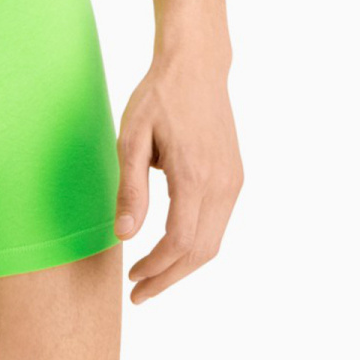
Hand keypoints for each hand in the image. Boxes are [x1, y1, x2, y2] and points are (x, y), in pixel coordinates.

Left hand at [114, 46, 241, 305]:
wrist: (197, 66)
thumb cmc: (159, 97)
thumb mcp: (131, 138)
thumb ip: (131, 188)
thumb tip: (124, 234)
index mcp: (194, 175)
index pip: (180, 241)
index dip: (156, 268)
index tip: (132, 280)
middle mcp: (222, 183)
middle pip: (201, 251)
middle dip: (169, 278)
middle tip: (139, 293)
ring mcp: (233, 180)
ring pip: (214, 241)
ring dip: (183, 264)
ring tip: (152, 275)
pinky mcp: (235, 176)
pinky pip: (218, 223)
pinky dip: (196, 244)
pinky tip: (172, 246)